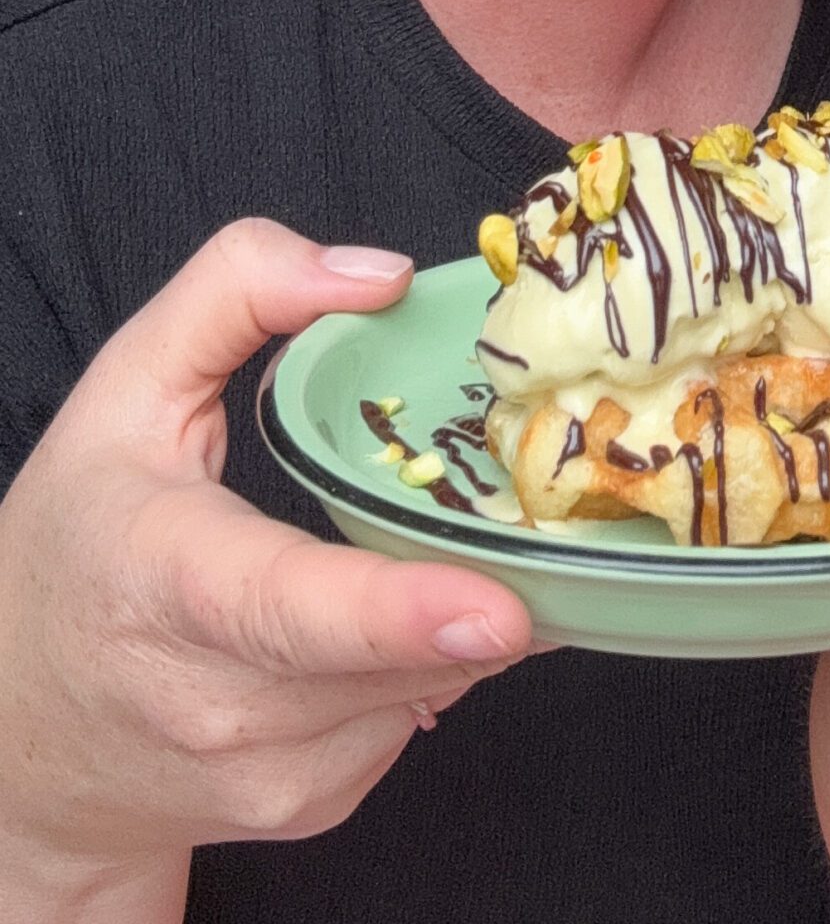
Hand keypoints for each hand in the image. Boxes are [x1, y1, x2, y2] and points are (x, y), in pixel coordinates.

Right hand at [0, 220, 534, 922]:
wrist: (18, 732)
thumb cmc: (81, 545)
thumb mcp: (127, 388)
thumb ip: (240, 288)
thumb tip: (378, 275)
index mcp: (168, 582)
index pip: (289, 610)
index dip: (400, 612)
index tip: (494, 609)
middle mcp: (213, 700)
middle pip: (395, 648)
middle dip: (484, 582)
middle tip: (529, 516)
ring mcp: (264, 773)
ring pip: (428, 685)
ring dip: (460, 617)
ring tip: (425, 555)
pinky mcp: (309, 805)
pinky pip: (418, 715)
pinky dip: (428, 661)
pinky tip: (381, 622)